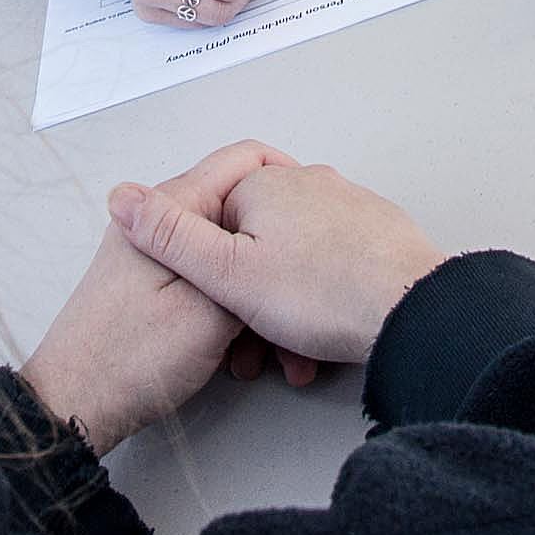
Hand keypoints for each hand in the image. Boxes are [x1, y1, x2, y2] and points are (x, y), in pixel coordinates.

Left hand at [20, 144, 294, 451]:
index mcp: (170, 208)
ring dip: (254, 301)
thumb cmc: (129, 360)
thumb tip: (275, 240)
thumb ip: (248, 266)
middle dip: (271, 262)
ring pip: (229, 260)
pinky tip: (242, 357)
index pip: (243, 162)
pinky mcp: (156, 287)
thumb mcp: (208, 312)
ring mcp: (158, 255)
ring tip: (269, 354)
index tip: (314, 223)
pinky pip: (210, 287)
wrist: (75, 407)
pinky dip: (232, 316)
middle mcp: (161, 222)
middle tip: (293, 306)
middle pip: (240, 218)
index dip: (287, 185)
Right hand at [107, 159, 443, 365]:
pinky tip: (325, 335)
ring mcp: (345, 203)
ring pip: (294, 258)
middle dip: (249, 295)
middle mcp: (305, 182)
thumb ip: (171, 236)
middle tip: (256, 344)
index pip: (212, 216)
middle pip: (255, 240)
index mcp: (263, 185)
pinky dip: (320, 299)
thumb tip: (123, 199)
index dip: (207, 268)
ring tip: (295, 351)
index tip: (216, 306)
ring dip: (285, 308)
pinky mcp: (375, 231)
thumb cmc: (324, 294)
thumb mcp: (227, 275)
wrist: (412, 310)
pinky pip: (331, 264)